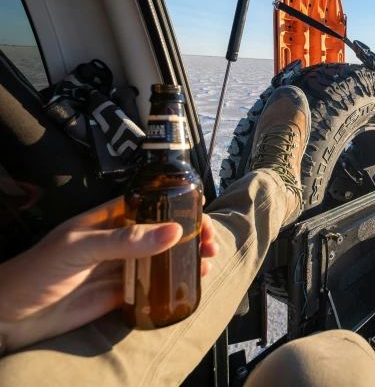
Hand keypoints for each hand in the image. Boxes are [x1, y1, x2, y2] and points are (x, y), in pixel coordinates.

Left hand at [0, 197, 217, 352]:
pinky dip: (173, 284)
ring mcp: (121, 267)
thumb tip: (172, 232)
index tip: (201, 216)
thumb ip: (126, 240)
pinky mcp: (120, 294)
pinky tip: (188, 284)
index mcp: (109, 218)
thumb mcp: (80, 248)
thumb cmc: (36, 271)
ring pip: (162, 259)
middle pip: (163, 232)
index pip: (152, 204)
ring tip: (206, 264)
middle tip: (211, 245)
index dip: (179, 206)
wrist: (11, 315)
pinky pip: (153, 286)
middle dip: (191, 235)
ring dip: (187, 259)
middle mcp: (120, 240)